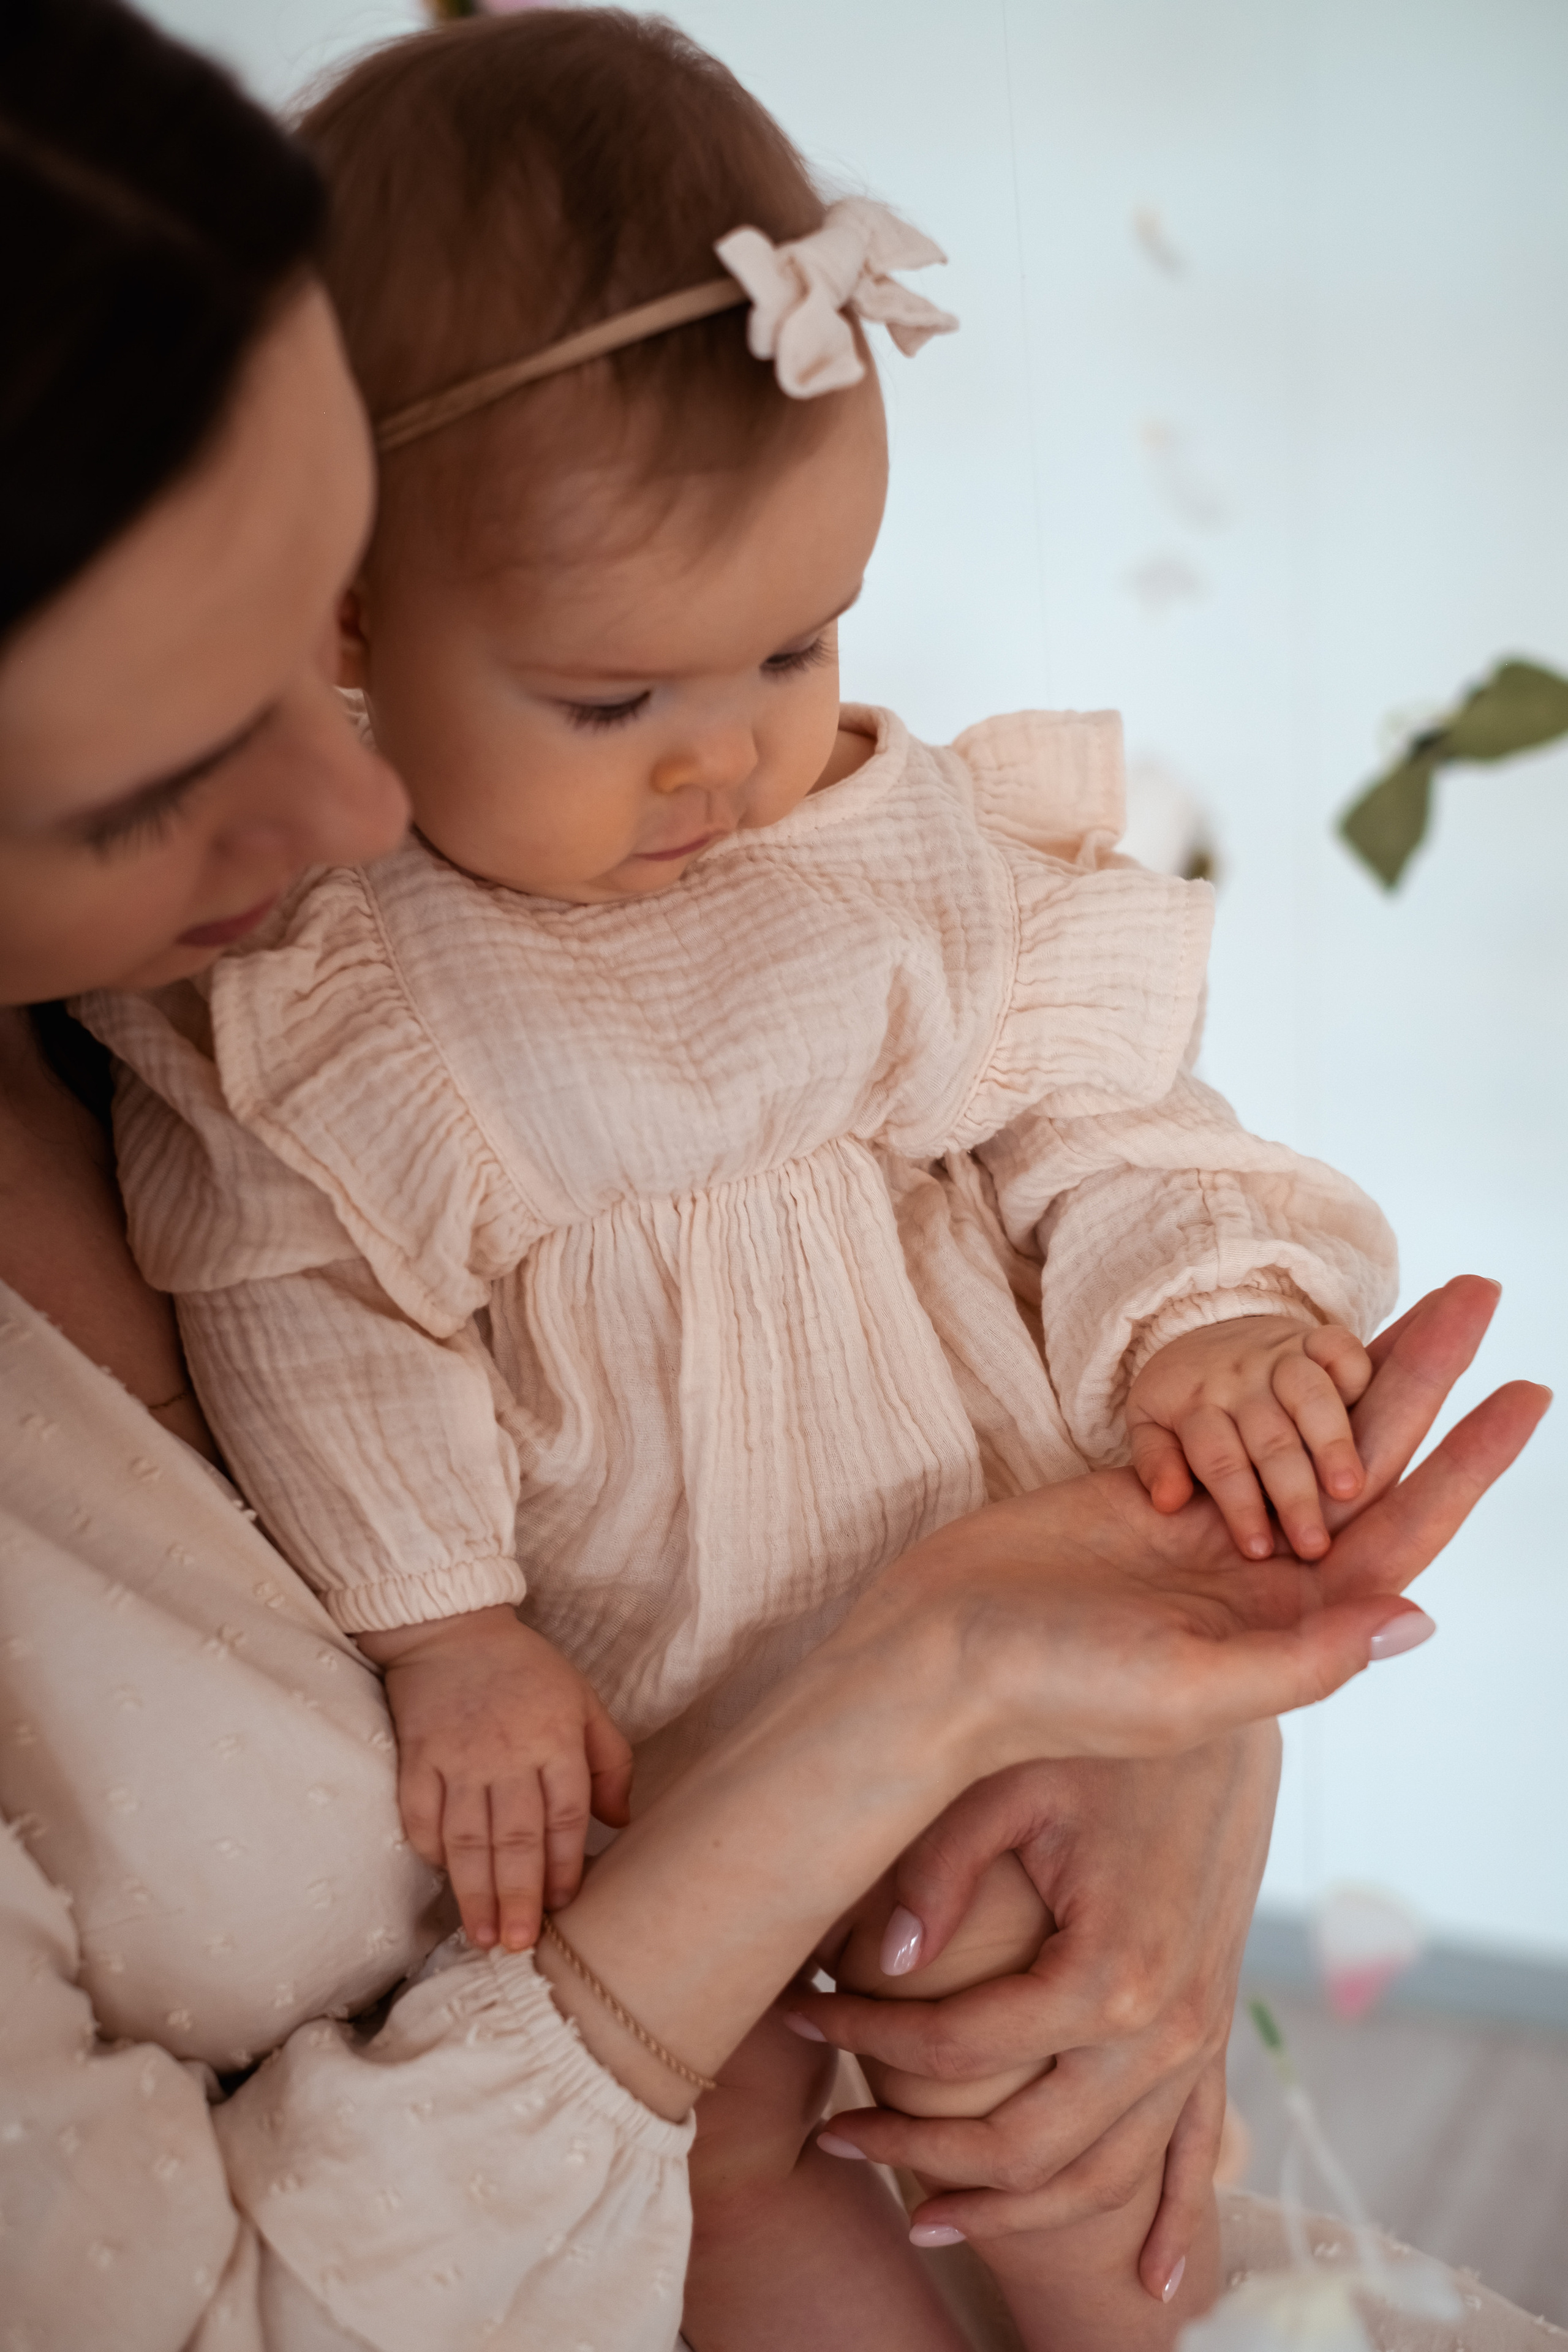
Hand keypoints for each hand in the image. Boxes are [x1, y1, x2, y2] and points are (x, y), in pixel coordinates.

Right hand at [355, 1606, 632, 1951]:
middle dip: (518, 1895)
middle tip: (518, 1944)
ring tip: (481, 1936)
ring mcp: (457, 1757)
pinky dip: (430, 1849)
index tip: (563, 1905)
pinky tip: (443, 1880)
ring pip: (466, 1836)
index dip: (564, 1864)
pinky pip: (420, 1813)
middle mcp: (506, 1753)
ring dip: (474, 1890)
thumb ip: (610, 1760)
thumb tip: (621, 1822)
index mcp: (555, 1738)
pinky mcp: (416, 1756)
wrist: (452, 1629)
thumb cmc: (527, 1670)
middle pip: (514, 1836)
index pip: (564, 1814)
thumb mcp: (584, 1701)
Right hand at [787, 1277, 1545, 2270]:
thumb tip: (1416, 1614)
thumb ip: (1304, 1655)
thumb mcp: (1193, 1688)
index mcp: (1288, 1630)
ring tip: (1418, 1309)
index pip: (1405, 1532)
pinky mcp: (1151, 1501)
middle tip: (1483, 1298)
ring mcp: (1208, 1538)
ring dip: (1362, 1372)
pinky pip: (1235, 1435)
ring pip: (1308, 1438)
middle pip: (1370, 1462)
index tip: (1527, 1392)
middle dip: (1427, 1382)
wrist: (937, 1659)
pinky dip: (1273, 1387)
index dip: (1468, 1462)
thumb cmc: (1058, 1689)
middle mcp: (1262, 1581)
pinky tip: (1305, 1347)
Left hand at [790, 1730, 1276, 2299]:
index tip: (797, 2011)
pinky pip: (1193, 2154)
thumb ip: (938, 1872)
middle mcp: (1162, 2030)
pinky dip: (1169, 2224)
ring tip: (916, 2214)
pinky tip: (1151, 2292)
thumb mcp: (1009, 1782)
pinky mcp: (1214, 2032)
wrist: (1221, 1716)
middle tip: (829, 2134)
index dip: (863, 2038)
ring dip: (1006, 2208)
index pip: (956, 2048)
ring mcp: (1197, 2042)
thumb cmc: (1101, 1738)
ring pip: (1097, 2174)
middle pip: (1022, 2143)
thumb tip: (881, 1961)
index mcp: (1107, 1972)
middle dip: (912, 2150)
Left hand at [1127, 1312, 1373, 1561]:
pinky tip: (1374, 1413)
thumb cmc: (1183, 1400)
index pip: (1219, 1460)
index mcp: (1195, 1405)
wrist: (1203, 1328)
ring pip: (1310, 1396)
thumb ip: (1155, 1463)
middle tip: (1314, 1546)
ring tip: (1351, 1490)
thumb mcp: (1151, 1426)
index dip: (1239, 1506)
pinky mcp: (1313, 1337)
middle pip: (1270, 1439)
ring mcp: (1279, 1356)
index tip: (1258, 1552)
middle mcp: (1240, 1380)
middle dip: (1293, 1495)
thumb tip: (1168, 1502)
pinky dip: (1356, 1372)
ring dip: (1333, 1443)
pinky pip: (1340, 1346)